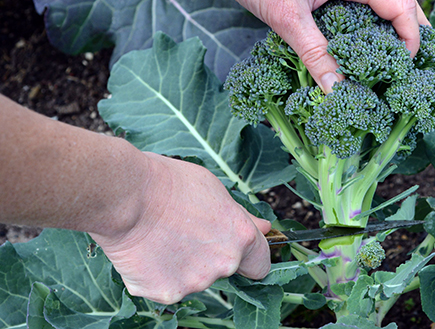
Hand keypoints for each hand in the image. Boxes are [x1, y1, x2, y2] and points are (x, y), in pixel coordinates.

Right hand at [90, 152, 271, 304]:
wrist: (127, 194)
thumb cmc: (169, 183)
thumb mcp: (215, 190)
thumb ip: (241, 216)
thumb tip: (265, 228)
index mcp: (241, 237)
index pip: (261, 264)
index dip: (250, 257)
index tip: (239, 252)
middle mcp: (224, 264)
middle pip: (224, 269)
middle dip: (210, 257)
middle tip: (185, 232)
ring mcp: (195, 282)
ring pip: (193, 279)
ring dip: (182, 266)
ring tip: (161, 237)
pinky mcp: (166, 293)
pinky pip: (165, 287)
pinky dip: (156, 275)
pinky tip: (146, 251)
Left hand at [188, 0, 429, 91]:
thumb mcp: (285, 16)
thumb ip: (314, 53)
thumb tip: (336, 89)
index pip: (399, 5)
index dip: (410, 37)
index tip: (406, 66)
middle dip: (415, 30)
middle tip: (416, 63)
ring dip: (398, 24)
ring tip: (401, 57)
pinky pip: (364, 2)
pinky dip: (375, 22)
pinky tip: (368, 43)